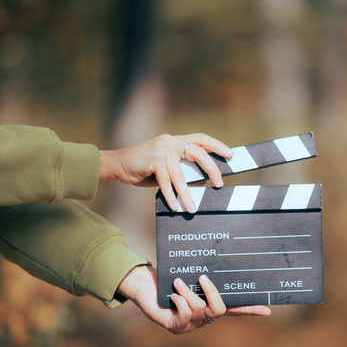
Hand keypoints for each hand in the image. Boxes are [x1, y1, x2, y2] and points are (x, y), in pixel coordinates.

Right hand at [99, 133, 232, 212]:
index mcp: (175, 141)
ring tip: (192, 207)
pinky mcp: (154, 158)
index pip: (200, 139)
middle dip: (211, 168)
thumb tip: (202, 179)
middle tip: (220, 183)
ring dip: (187, 193)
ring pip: (180, 174)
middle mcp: (171, 141)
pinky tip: (174, 205)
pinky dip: (170, 195)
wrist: (117, 165)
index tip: (230, 154)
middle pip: (198, 153)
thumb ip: (181, 170)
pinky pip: (166, 181)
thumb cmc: (142, 169)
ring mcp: (162, 148)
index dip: (216, 145)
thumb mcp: (165, 168)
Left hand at [117, 265, 270, 334]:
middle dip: (212, 293)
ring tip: (178, 282)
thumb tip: (217, 266)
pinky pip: (185, 314)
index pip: (236, 309)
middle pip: (220, 311)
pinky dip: (179, 300)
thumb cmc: (168, 279)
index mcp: (210, 305)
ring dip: (188, 292)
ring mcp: (191, 325)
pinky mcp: (176, 327)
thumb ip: (205, 277)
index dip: (251, 310)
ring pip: (199, 309)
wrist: (145, 286)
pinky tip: (171, 296)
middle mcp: (204, 318)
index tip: (268, 310)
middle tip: (202, 278)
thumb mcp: (190, 275)